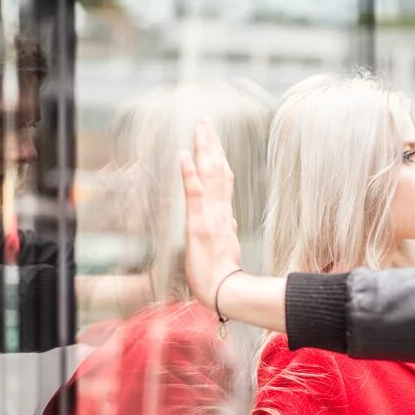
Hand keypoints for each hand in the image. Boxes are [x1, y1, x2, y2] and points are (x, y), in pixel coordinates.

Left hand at [180, 120, 242, 310]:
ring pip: (209, 176)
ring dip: (204, 150)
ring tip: (200, 129)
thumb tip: (230, 219)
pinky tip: (184, 155)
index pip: (223, 182)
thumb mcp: (227, 249)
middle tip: (206, 123)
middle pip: (218, 171)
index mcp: (224, 216)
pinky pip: (194, 193)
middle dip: (211, 145)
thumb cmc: (223, 276)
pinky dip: (189, 173)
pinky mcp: (199, 223)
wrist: (224, 291)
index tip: (216, 141)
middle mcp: (219, 211)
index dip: (220, 160)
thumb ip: (228, 230)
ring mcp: (210, 215)